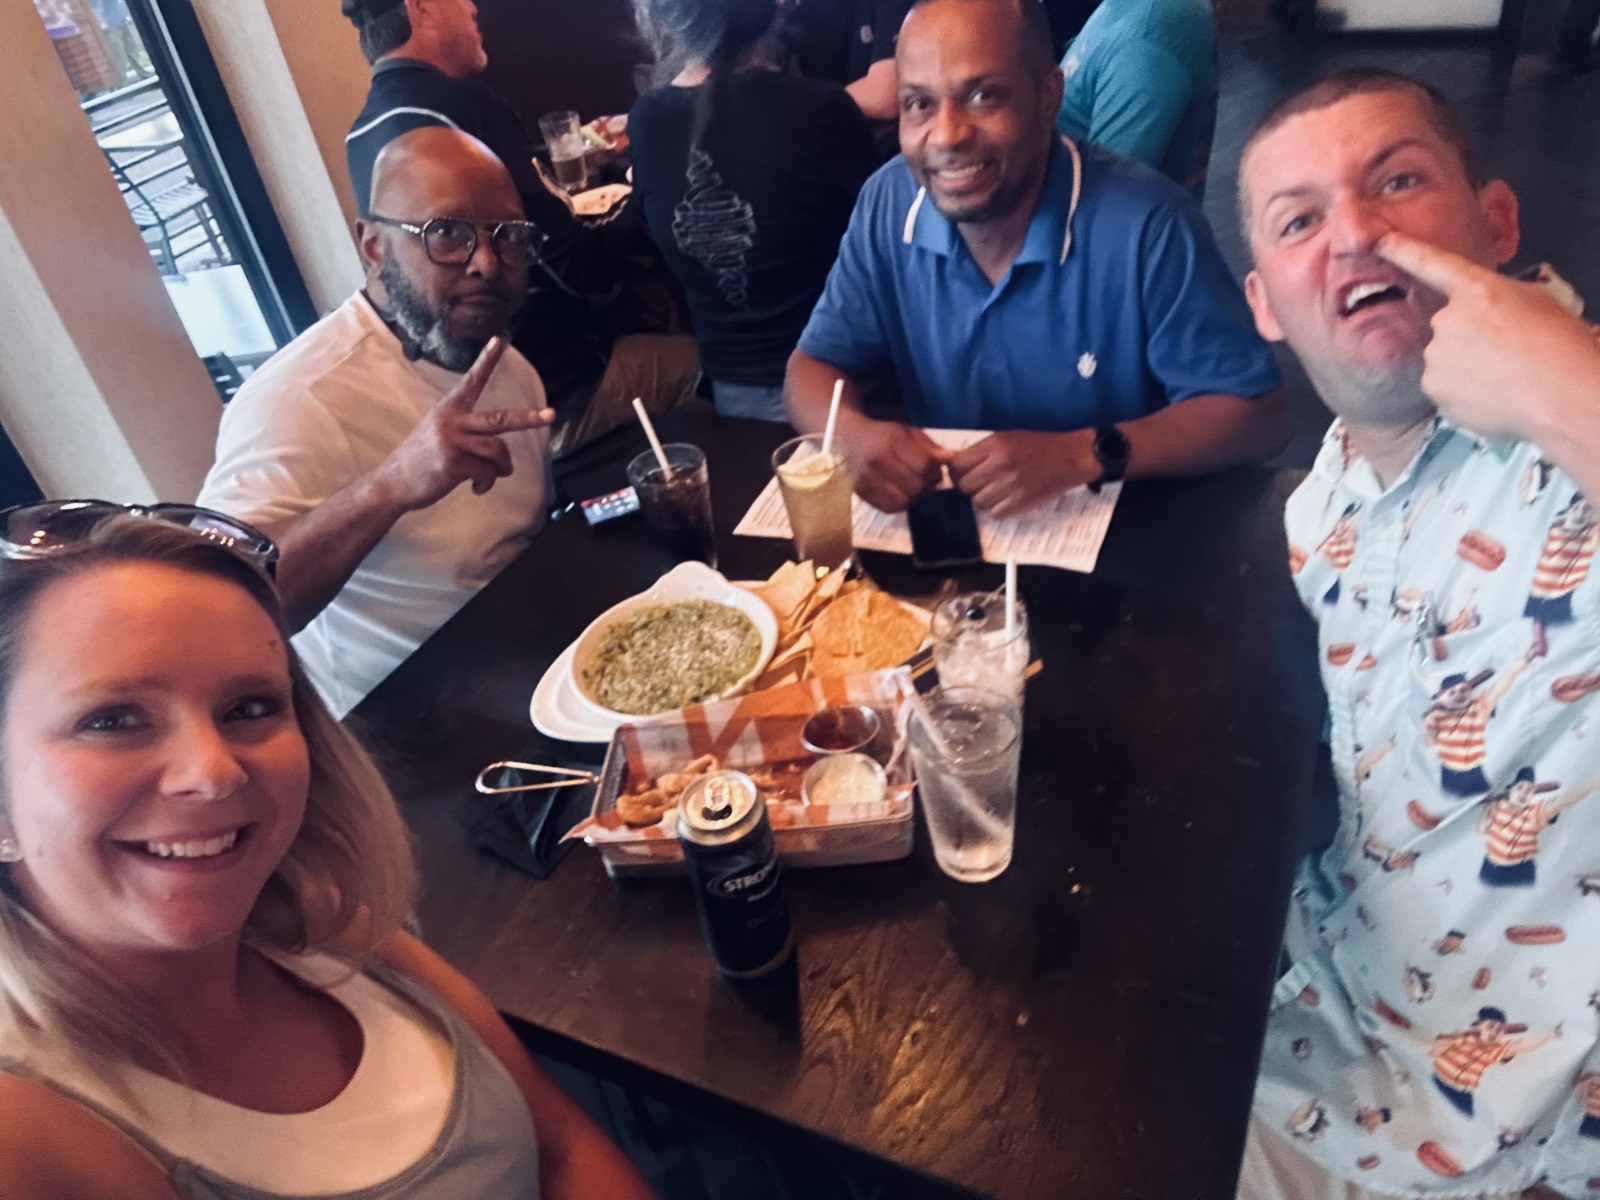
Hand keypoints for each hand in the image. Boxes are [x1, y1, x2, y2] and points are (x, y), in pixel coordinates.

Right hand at [374, 338, 555, 510]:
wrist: (393, 483)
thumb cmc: (422, 459)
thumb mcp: (440, 434)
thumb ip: (469, 433)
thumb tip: (501, 453)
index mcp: (449, 408)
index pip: (472, 380)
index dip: (487, 360)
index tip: (500, 340)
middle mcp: (452, 420)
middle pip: (499, 420)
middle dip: (529, 419)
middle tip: (551, 415)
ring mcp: (452, 441)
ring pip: (498, 453)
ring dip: (500, 469)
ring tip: (489, 476)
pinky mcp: (453, 463)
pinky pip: (487, 473)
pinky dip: (486, 483)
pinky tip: (475, 487)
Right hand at [838, 416, 948, 512]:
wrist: (850, 440)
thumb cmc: (885, 435)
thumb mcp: (909, 433)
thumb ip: (930, 447)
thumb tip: (950, 459)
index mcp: (891, 441)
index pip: (924, 465)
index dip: (935, 470)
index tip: (934, 469)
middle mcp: (877, 461)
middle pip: (915, 486)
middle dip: (926, 485)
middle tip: (925, 479)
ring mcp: (867, 479)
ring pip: (904, 501)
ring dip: (914, 497)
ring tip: (914, 487)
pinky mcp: (861, 493)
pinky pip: (890, 508)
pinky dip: (901, 503)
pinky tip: (901, 493)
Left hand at [948, 430, 1097, 517]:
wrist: (1070, 457)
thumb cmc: (1037, 446)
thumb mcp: (1007, 437)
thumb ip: (981, 451)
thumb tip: (953, 463)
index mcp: (995, 445)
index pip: (957, 465)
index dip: (955, 472)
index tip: (962, 474)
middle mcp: (1000, 464)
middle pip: (964, 486)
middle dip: (968, 487)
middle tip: (979, 484)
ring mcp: (1011, 485)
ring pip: (978, 502)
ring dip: (983, 499)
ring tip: (995, 492)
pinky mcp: (1021, 502)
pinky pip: (995, 513)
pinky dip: (998, 509)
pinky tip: (1006, 500)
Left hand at [1376, 233, 1599, 442]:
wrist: (1561, 394)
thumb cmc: (1559, 345)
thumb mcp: (1535, 301)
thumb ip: (1497, 298)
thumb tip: (1488, 312)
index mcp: (1477, 289)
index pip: (1430, 262)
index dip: (1402, 249)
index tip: (1378, 238)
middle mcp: (1447, 319)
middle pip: (1449, 326)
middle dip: (1471, 338)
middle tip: (1505, 353)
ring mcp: (1436, 354)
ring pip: (1445, 358)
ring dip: (1467, 366)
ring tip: (1503, 376)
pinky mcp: (1433, 387)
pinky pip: (1444, 387)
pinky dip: (1463, 392)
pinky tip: (1493, 394)